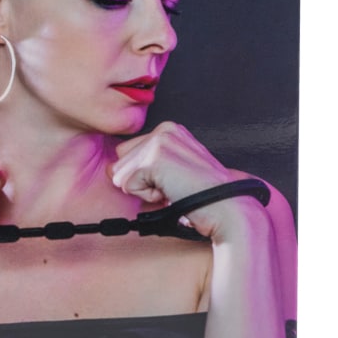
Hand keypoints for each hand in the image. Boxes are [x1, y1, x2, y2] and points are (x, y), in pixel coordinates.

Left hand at [109, 122, 251, 239]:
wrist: (226, 208)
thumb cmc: (202, 196)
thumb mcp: (172, 172)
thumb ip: (144, 164)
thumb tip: (111, 171)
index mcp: (169, 130)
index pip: (127, 153)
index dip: (145, 176)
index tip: (172, 181)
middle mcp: (163, 130)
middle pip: (119, 161)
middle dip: (140, 181)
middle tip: (172, 186)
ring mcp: (159, 142)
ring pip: (120, 174)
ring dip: (144, 191)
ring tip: (173, 189)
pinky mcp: (154, 159)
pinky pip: (127, 185)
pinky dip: (147, 197)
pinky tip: (172, 193)